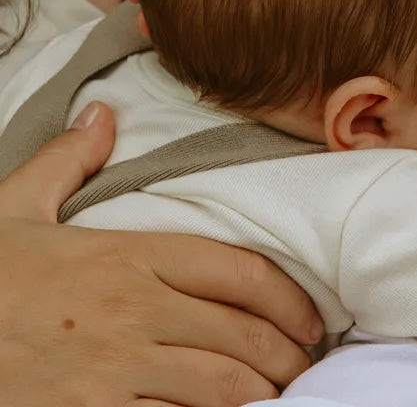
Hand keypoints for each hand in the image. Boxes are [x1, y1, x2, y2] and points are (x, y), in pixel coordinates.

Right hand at [0, 102, 321, 405]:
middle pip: (240, 332)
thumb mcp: (15, 209)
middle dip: (286, 353)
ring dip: (262, 392)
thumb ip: (67, 161)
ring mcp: (114, 371)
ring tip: (283, 395)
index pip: (238, 270)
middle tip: (305, 363)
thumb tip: (101, 114)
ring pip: (219, 385)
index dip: (288, 297)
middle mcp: (134, 311)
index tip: (310, 318)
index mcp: (129, 257)